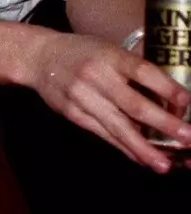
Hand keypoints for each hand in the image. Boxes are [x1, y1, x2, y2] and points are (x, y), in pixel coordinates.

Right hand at [24, 30, 190, 171]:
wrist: (38, 57)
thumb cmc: (82, 52)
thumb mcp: (108, 49)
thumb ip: (134, 69)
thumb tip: (172, 98)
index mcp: (109, 56)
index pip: (142, 72)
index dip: (166, 88)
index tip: (187, 101)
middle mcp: (96, 76)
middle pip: (134, 104)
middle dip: (164, 124)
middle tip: (188, 138)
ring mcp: (82, 97)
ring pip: (117, 126)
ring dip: (144, 148)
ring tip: (164, 164)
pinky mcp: (73, 113)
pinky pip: (103, 134)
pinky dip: (124, 148)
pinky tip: (141, 158)